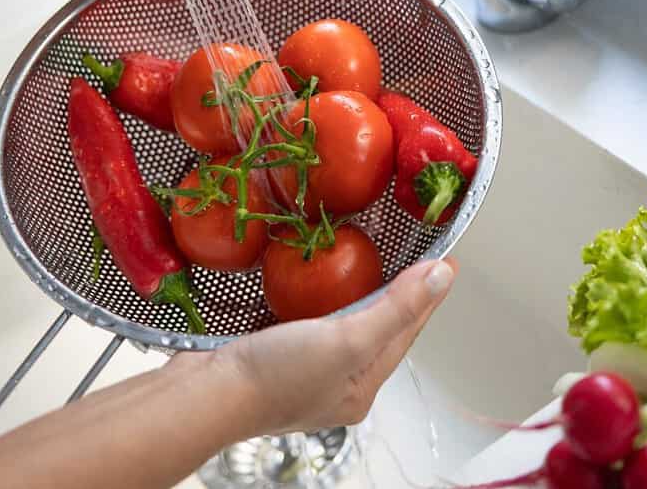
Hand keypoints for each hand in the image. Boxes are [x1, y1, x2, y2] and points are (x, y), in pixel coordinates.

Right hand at [189, 258, 456, 434]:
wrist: (203, 393)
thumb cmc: (276, 375)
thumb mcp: (348, 338)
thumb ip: (397, 308)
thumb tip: (442, 277)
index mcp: (361, 387)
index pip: (407, 331)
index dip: (426, 293)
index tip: (444, 259)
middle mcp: (336, 383)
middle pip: (376, 328)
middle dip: (393, 293)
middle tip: (409, 253)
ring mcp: (302, 370)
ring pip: (340, 323)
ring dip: (353, 293)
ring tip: (365, 259)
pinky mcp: (271, 354)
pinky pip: (306, 320)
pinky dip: (315, 297)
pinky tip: (310, 279)